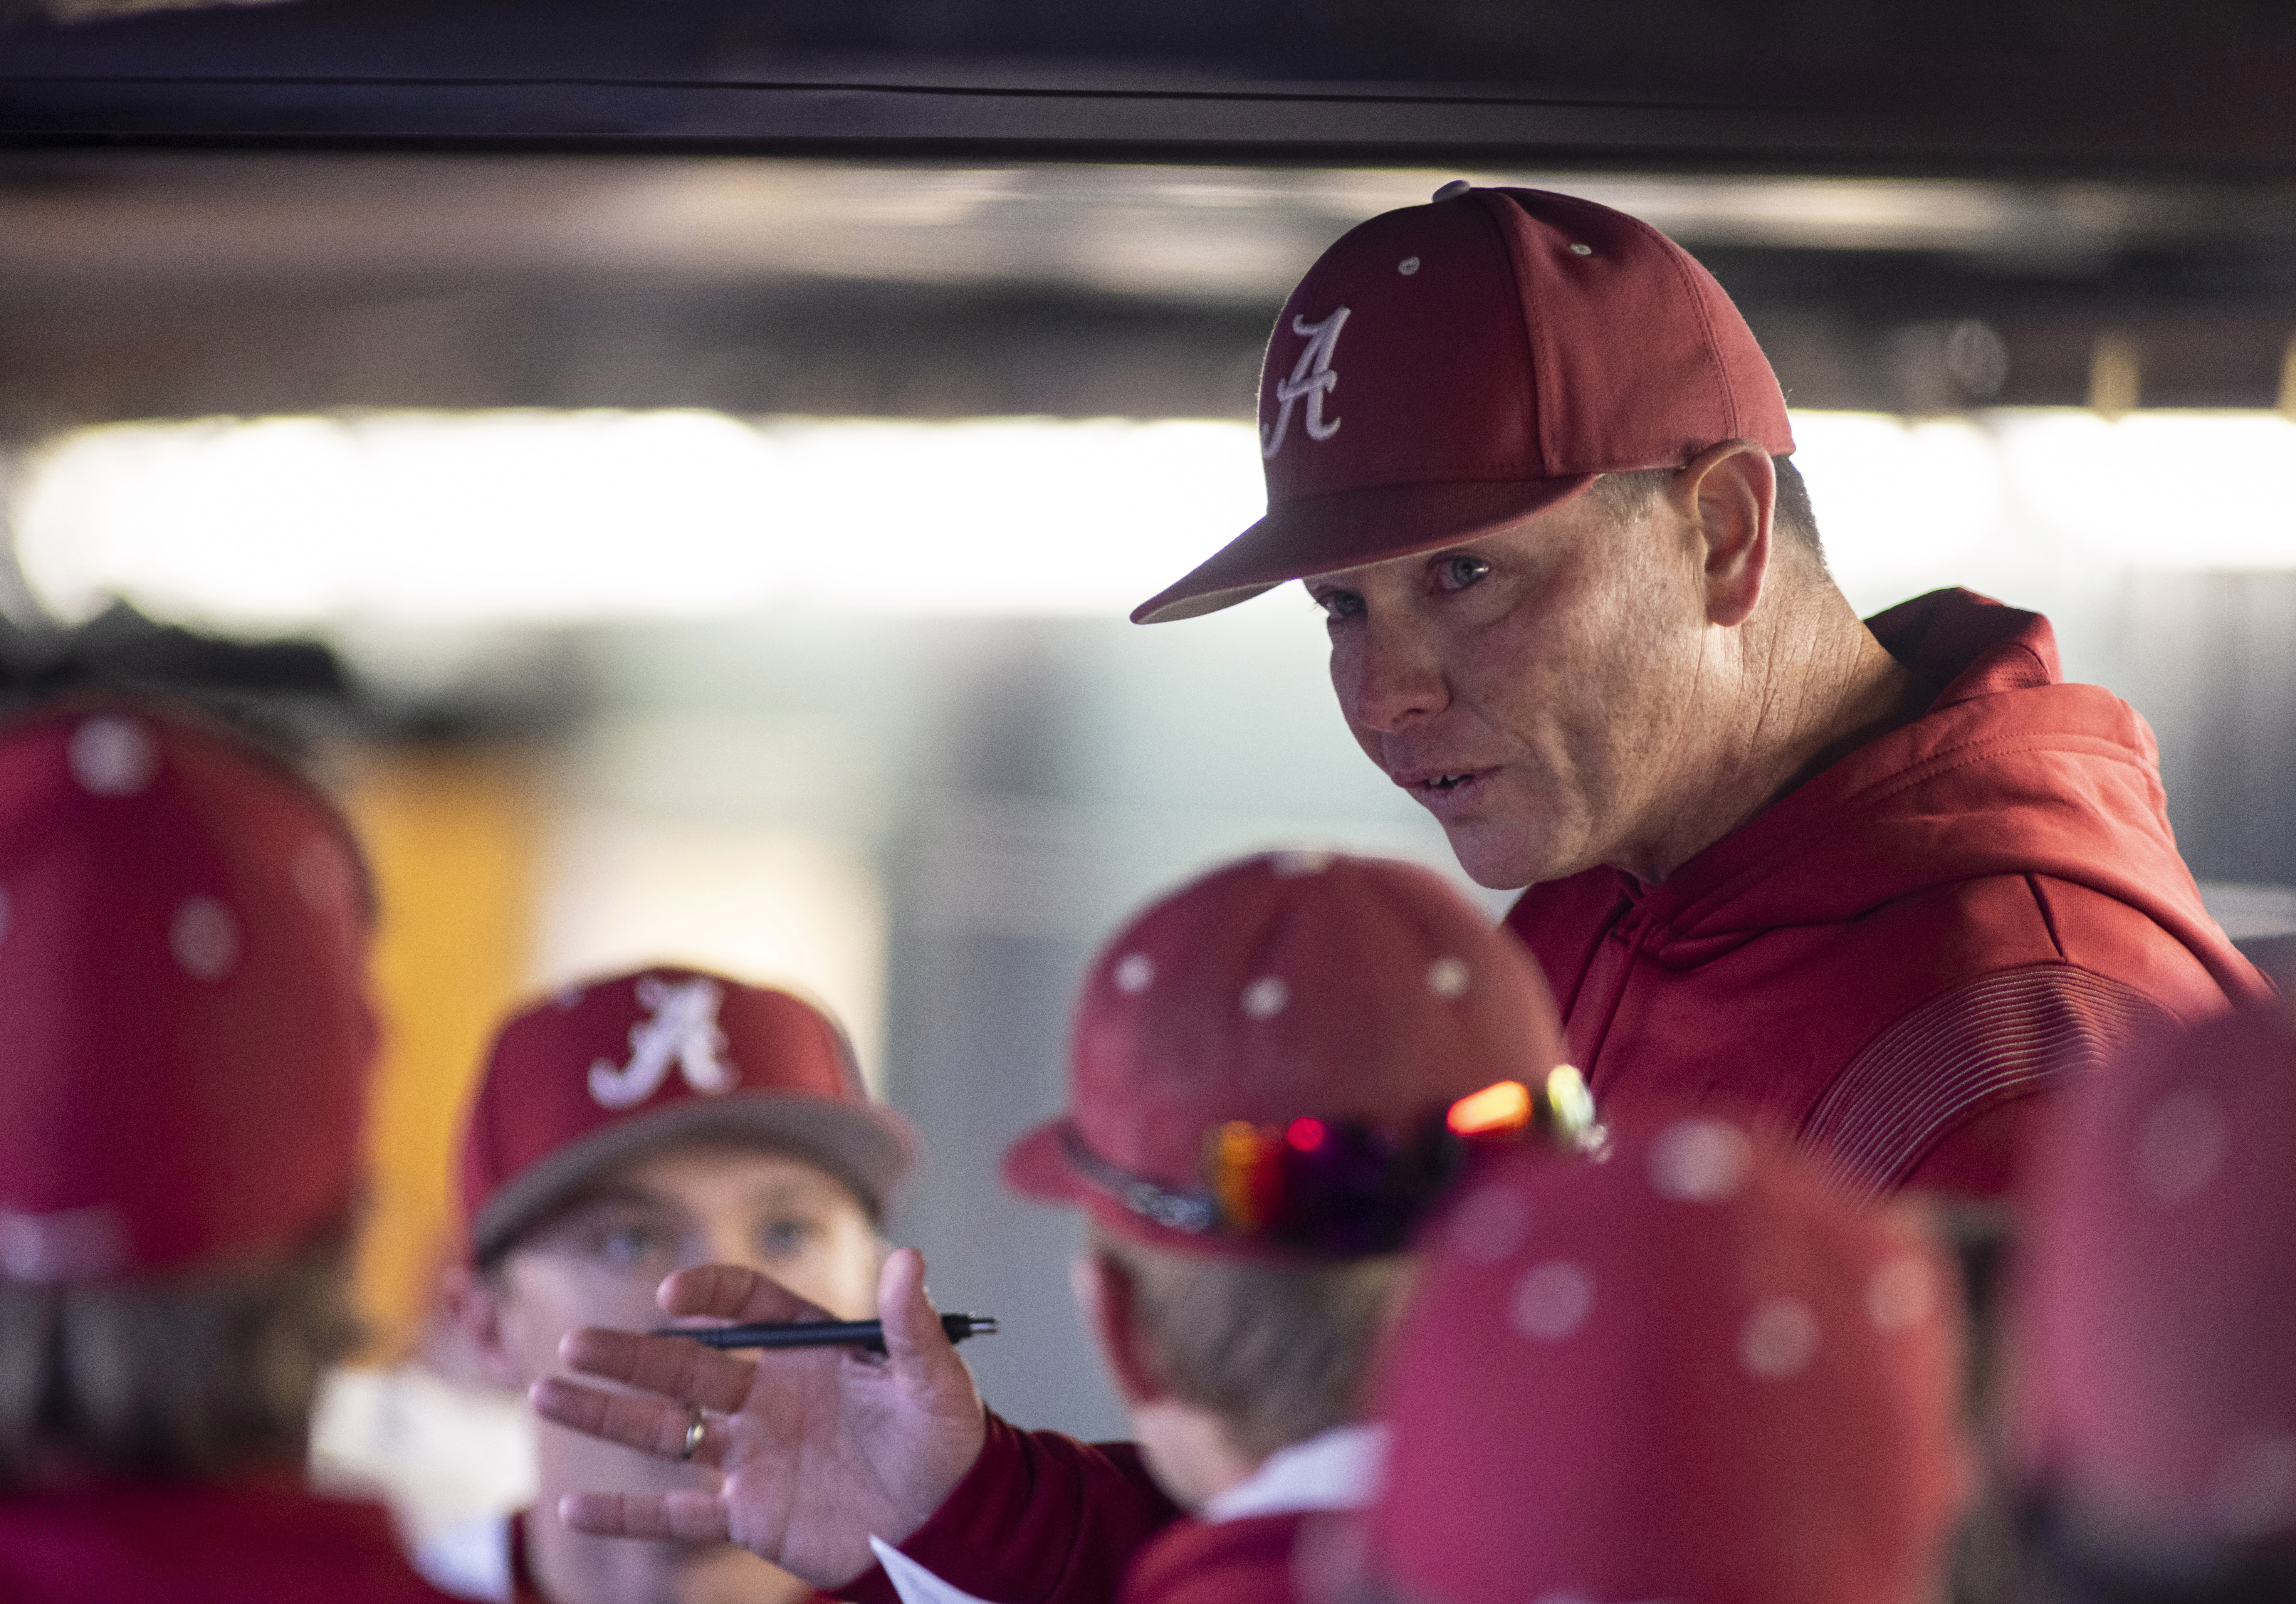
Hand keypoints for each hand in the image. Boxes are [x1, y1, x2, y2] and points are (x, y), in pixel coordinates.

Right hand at [529, 1247, 988, 1588]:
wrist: (949, 1519)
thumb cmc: (947, 1440)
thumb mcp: (936, 1378)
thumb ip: (913, 1322)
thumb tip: (910, 1257)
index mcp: (810, 1350)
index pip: (747, 1308)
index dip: (709, 1298)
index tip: (671, 1299)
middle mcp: (770, 1395)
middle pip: (686, 1368)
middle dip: (631, 1355)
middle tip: (576, 1343)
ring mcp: (753, 1455)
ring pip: (667, 1431)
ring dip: (607, 1415)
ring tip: (546, 1394)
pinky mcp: (749, 1514)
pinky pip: (676, 1515)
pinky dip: (626, 1513)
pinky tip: (572, 1509)